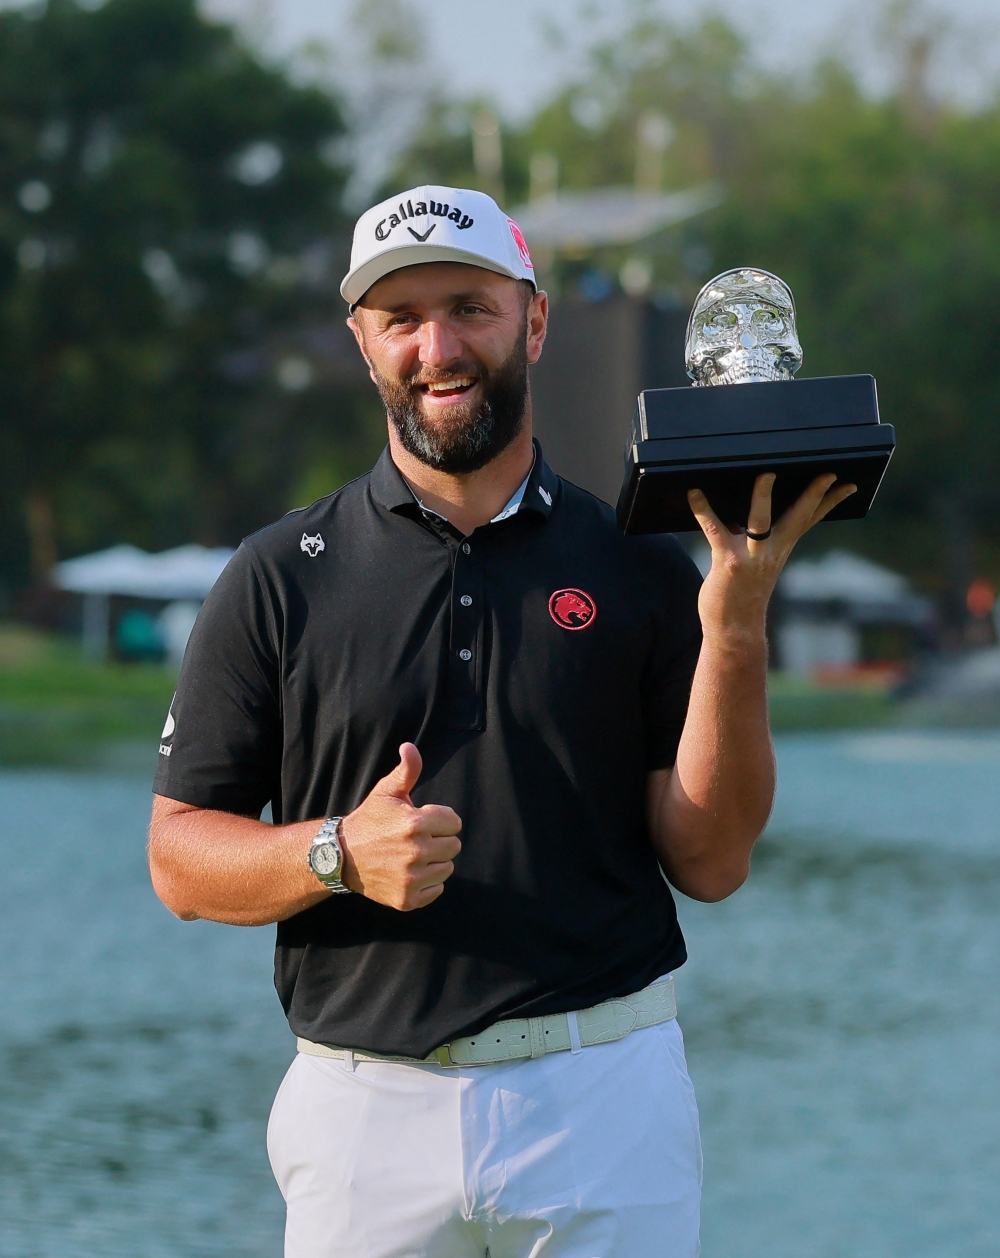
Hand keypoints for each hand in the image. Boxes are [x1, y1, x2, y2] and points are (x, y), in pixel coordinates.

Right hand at [338, 743, 461, 910]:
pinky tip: (408, 874)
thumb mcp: (386, 791)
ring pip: (447, 869)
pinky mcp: (408, 899)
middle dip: (439, 840)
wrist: (340, 857)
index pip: (454, 822)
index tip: (421, 821)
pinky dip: (427, 884)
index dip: (440, 819)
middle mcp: (416, 852)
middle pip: (454, 846)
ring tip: (411, 856)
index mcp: (416, 823)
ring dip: (434, 862)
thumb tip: (410, 747)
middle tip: (416, 839)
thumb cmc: (369, 820)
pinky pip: (436, 890)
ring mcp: (412, 878)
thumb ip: (406, 770)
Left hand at [687, 473, 857, 640]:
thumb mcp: (758, 563)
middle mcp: (772, 551)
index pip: (811, 520)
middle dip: (813, 495)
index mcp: (782, 548)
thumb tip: (741, 513)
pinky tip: (694, 493)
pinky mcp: (728, 562)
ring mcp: (752, 557)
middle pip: (797, 517)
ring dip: (763, 497)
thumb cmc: (743, 593)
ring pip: (760, 521)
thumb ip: (755, 539)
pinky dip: (703, 510)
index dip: (831, 502)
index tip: (849, 484)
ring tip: (766, 475)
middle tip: (827, 473)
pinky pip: (714, 529)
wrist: (734, 629)